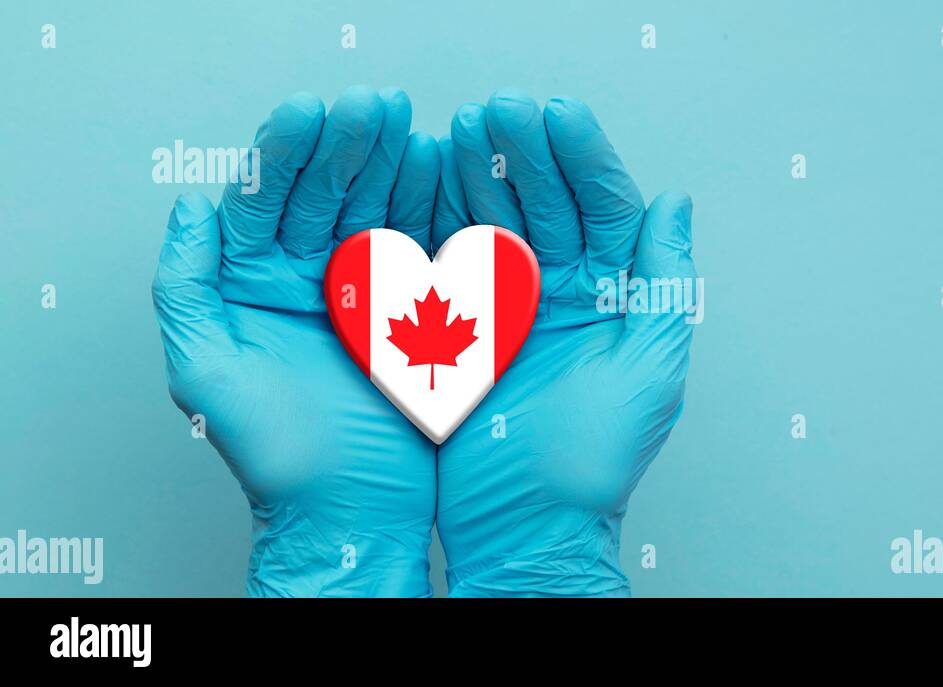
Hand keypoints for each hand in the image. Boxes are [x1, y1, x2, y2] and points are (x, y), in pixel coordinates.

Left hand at [151, 86, 445, 596]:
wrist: (352, 513)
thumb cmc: (277, 458)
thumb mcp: (207, 373)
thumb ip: (188, 289)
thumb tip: (190, 211)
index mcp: (253, 285)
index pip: (268, 200)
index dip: (290, 151)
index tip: (314, 112)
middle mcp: (307, 279)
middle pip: (326, 193)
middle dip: (351, 143)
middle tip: (376, 105)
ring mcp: (364, 292)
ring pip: (378, 211)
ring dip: (395, 164)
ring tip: (414, 126)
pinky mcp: (414, 311)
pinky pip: (424, 249)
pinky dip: (435, 210)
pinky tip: (444, 173)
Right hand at [433, 90, 696, 595]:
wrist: (524, 527)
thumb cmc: (592, 465)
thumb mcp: (648, 372)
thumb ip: (661, 285)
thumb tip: (675, 204)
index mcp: (616, 299)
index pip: (606, 210)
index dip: (584, 158)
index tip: (557, 114)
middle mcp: (568, 295)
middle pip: (550, 204)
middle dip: (526, 152)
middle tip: (500, 107)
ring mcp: (515, 308)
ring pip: (499, 222)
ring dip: (481, 173)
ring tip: (460, 127)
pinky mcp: (466, 329)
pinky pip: (454, 261)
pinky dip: (441, 219)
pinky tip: (429, 178)